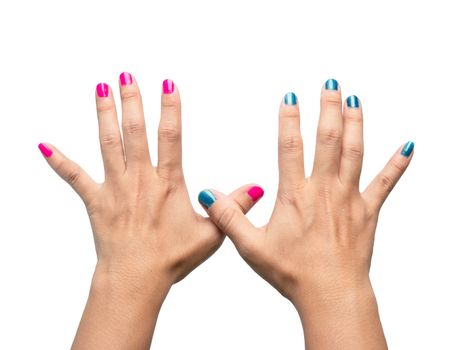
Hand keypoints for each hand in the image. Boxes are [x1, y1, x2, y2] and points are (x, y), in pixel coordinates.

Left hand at [38, 73, 261, 348]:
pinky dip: (59, 161)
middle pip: (135, 132)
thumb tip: (257, 188)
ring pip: (108, 144)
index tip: (168, 85)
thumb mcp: (211, 234)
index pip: (171, 137)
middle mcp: (140, 179)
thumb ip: (233, 207)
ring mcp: (116, 188)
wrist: (136, 278)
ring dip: (104, 115)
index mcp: (168, 183)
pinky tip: (44, 146)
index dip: (170, 109)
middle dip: (132, 101)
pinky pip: (75, 177)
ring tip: (101, 89)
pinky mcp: (96, 201)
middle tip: (127, 76)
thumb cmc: (172, 258)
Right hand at [198, 79, 413, 348]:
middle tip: (331, 84)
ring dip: (355, 124)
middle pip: (328, 140)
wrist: (331, 294)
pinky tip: (408, 146)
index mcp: (296, 195)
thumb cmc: (293, 272)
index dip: (289, 119)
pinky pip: (385, 182)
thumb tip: (208, 194)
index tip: (290, 97)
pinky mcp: (367, 211)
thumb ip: (229, 217)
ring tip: (355, 100)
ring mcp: (349, 198)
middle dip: (329, 108)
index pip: (290, 147)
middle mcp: (324, 190)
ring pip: (355, 152)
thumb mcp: (251, 247)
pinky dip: (397, 163)